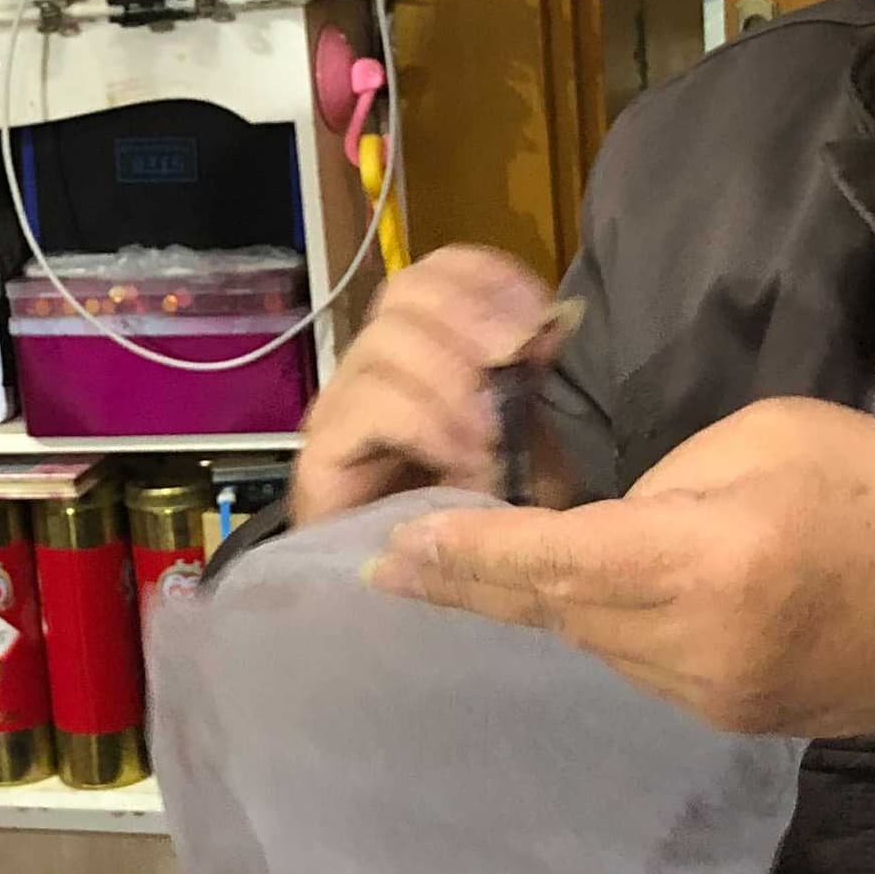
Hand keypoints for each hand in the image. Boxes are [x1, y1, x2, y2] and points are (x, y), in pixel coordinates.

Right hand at [287, 245, 561, 524]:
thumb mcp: (528, 442)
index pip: (435, 271)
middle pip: (405, 293)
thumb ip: (531, 383)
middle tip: (518, 369)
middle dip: (472, 322)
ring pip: (386, 343)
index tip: (539, 318)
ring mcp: (344, 409)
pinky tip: (461, 457)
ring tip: (491, 437)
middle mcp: (374, 367)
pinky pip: (369, 407)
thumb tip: (550, 324)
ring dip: (453, 382)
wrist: (434, 601)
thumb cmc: (485, 527)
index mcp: (423, 350)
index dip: (485, 279)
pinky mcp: (324, 457)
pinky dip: (425, 424)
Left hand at [364, 397, 874, 736]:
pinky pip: (638, 664)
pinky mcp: (732, 718)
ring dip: (545, 601)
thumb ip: (669, 482)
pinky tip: (588, 594)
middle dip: (474, 585)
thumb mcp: (776, 438)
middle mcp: (694, 648)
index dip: (466, 558)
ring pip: (593, 642)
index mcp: (708, 564)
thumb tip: (611, 524)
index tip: (390, 553)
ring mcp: (711, 697)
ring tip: (483, 564)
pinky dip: (605, 624)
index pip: (555, 561)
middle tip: (393, 565)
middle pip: (556, 612)